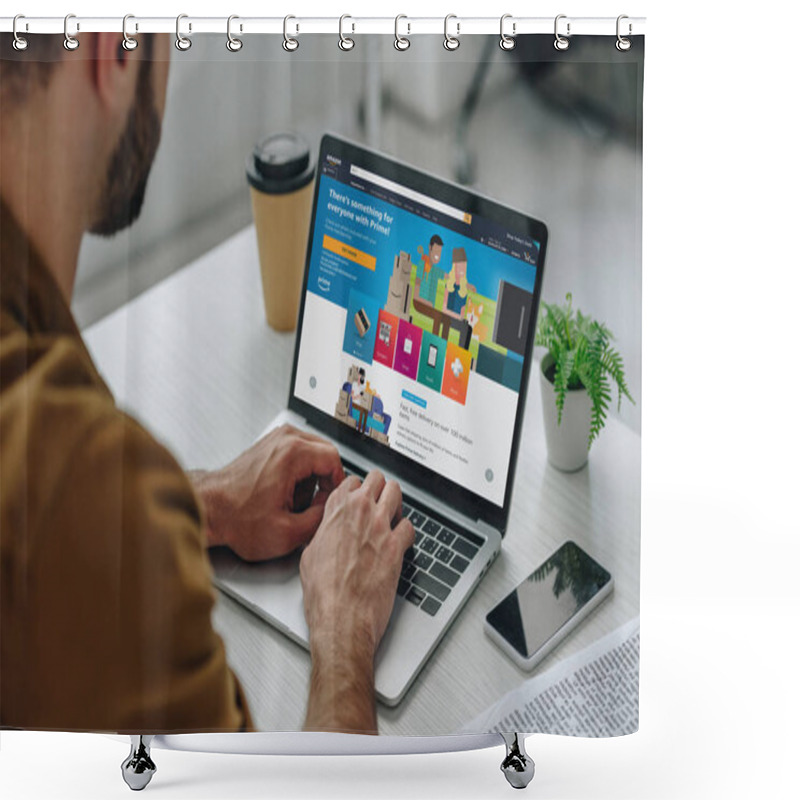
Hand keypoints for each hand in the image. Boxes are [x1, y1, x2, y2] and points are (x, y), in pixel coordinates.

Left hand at [192, 424, 344, 561]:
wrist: (209, 509)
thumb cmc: (237, 518)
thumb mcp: (287, 533)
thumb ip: (319, 520)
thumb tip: (331, 509)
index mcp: (293, 453)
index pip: (335, 459)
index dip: (336, 485)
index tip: (326, 501)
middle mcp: (286, 439)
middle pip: (326, 453)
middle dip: (324, 481)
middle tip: (311, 504)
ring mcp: (277, 439)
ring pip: (314, 453)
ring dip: (311, 477)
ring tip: (292, 501)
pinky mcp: (270, 445)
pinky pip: (299, 454)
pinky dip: (298, 473)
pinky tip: (284, 493)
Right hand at [300, 471, 413, 732]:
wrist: (341, 618)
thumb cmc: (324, 594)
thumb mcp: (309, 555)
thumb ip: (322, 534)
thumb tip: (327, 532)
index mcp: (335, 512)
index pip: (350, 480)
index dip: (356, 488)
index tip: (358, 496)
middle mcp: (359, 513)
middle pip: (377, 479)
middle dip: (379, 488)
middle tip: (379, 500)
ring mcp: (380, 527)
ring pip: (397, 492)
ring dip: (396, 502)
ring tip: (393, 514)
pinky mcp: (397, 546)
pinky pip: (410, 526)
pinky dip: (407, 533)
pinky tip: (401, 542)